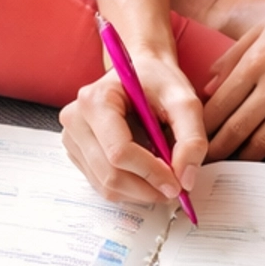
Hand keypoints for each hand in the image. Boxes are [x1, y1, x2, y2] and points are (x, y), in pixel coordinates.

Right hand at [60, 51, 206, 206]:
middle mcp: (76, 119)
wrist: (142, 73)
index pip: (119, 151)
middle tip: (175, 189)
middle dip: (146, 188)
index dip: (150, 173)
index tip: (177, 184)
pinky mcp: (77, 152)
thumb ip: (192, 139)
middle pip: (109, 174)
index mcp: (96, 100)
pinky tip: (146, 173)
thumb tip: (185, 180)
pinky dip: (128, 188)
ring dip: (139, 192)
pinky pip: (101, 184)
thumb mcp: (185, 102)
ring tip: (163, 179)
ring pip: (105, 185)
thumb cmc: (160, 83)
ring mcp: (72, 137)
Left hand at [202, 0, 264, 165]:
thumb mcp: (263, 29)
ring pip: (264, 141)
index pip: (219, 105)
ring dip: (246, 158)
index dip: (203, 128)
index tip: (194, 140)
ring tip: (235, 166)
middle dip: (217, 150)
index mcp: (256, 60)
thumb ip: (233, 57)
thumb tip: (207, 88)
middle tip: (205, 164)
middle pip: (236, 128)